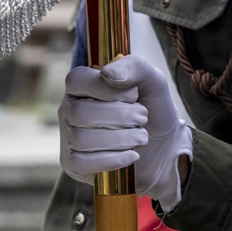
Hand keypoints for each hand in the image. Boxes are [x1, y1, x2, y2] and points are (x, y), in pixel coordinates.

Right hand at [58, 55, 193, 208]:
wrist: (163, 146)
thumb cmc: (152, 108)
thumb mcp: (152, 81)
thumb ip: (134, 66)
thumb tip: (107, 73)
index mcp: (84, 86)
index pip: (76, 80)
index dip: (104, 88)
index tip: (133, 95)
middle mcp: (70, 110)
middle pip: (79, 112)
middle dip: (119, 116)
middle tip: (142, 117)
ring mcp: (68, 138)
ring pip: (81, 138)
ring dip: (120, 138)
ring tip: (141, 136)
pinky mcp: (73, 164)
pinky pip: (81, 162)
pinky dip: (113, 159)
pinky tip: (132, 154)